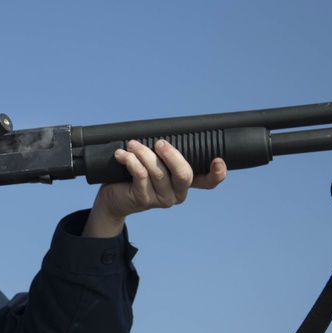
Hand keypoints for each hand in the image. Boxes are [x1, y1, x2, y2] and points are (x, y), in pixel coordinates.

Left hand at [83, 139, 226, 237]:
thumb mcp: (155, 161)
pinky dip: (131, 161)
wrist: (113, 197)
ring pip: (158, 172)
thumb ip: (164, 152)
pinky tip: (122, 155)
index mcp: (185, 183)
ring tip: (131, 144)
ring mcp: (162, 199)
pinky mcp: (144, 199)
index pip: (208, 182)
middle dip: (171, 155)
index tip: (218, 160)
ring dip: (143, 153)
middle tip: (158, 142)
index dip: (217, 173)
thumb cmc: (135, 175)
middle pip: (183, 174)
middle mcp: (177, 193)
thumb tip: (164, 132)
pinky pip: (141, 176)